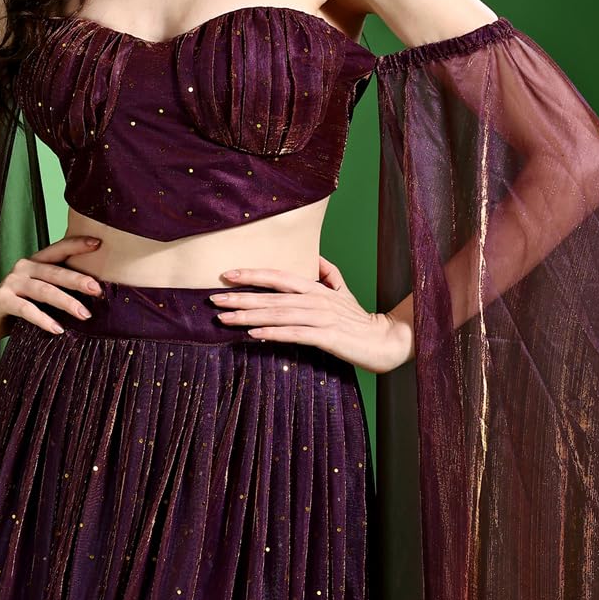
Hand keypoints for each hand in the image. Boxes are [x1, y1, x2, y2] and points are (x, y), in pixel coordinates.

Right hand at [0, 235, 104, 343]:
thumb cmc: (20, 304)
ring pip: (43, 290)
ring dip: (66, 302)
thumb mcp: (41, 292)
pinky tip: (57, 329)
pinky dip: (43, 319)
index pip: (58, 250)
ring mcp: (12, 283)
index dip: (77, 245)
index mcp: (36, 262)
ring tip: (84, 314)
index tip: (99, 244)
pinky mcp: (2, 300)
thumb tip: (95, 293)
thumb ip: (59, 287)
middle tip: (98, 290)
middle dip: (78, 280)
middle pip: (55, 272)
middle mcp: (23, 268)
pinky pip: (26, 309)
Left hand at [208, 258, 412, 373]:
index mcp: (316, 287)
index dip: (252, 274)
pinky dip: (273, 333)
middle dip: (240, 297)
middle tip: (212, 299)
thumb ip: (329, 274)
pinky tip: (253, 335)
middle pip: (272, 296)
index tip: (226, 274)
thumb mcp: (344, 292)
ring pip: (279, 314)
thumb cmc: (360, 319)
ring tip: (224, 319)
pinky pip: (294, 334)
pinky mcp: (327, 337)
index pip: (278, 277)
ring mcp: (321, 317)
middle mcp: (316, 299)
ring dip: (249, 316)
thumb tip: (316, 258)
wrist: (386, 340)